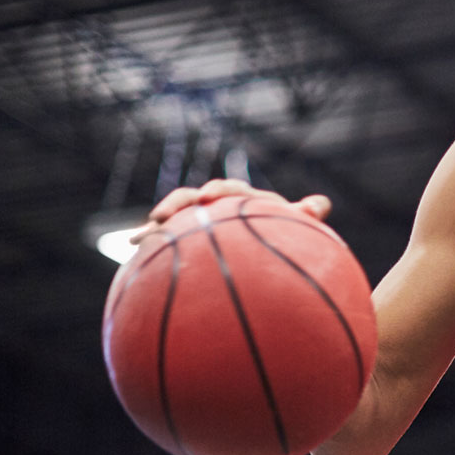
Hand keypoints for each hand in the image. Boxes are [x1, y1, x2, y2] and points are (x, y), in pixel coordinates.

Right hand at [134, 179, 332, 246]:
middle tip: (166, 213)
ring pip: (174, 215)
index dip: (221, 191)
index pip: (232, 190)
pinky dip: (147, 237)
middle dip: (180, 202)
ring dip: (161, 219)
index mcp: (244, 202)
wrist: (263, 265)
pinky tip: (132, 244)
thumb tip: (322, 203)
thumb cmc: (280, 245)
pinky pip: (161, 238)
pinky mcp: (181, 240)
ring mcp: (197, 223)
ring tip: (144, 231)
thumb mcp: (294, 235)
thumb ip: (303, 219)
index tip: (209, 197)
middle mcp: (217, 208)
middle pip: (194, 198)